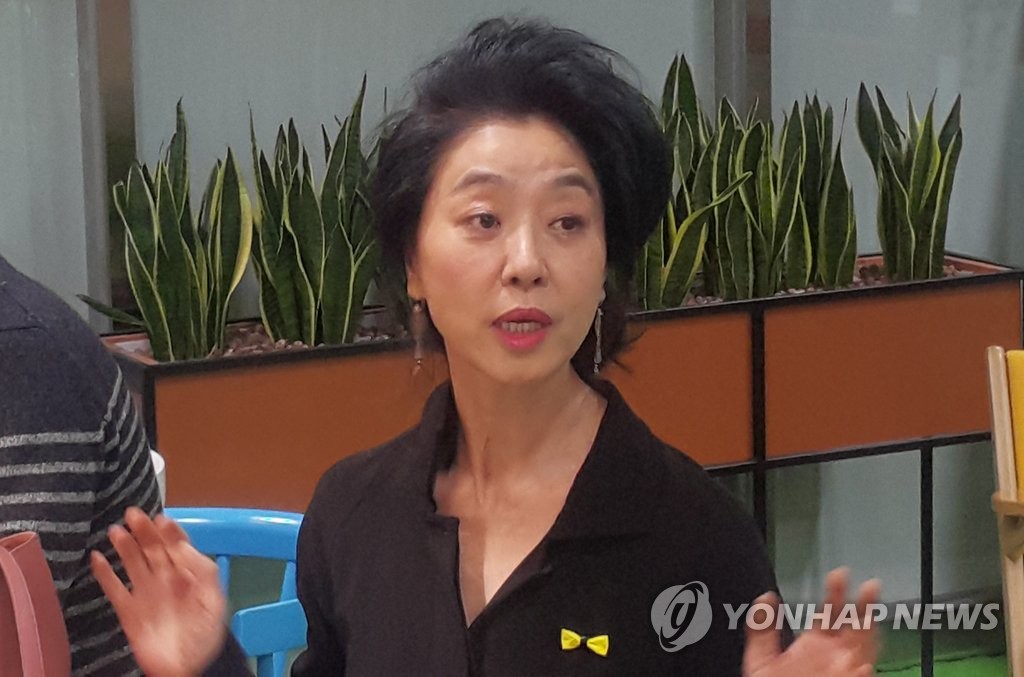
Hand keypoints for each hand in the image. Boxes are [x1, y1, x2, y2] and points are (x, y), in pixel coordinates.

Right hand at [91, 507, 226, 676]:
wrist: (187, 665)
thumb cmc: (206, 633)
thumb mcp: (213, 597)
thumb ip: (201, 569)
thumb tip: (183, 546)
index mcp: (188, 574)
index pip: (177, 545)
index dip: (169, 531)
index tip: (161, 518)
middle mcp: (165, 579)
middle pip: (152, 549)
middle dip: (144, 531)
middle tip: (134, 514)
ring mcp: (145, 593)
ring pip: (132, 563)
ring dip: (125, 546)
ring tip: (117, 530)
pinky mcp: (128, 611)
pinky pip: (113, 588)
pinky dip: (104, 574)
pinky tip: (97, 558)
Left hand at [743, 567, 880, 676]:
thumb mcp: (761, 658)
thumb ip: (762, 628)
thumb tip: (765, 598)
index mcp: (816, 646)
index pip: (830, 613)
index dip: (836, 592)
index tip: (840, 573)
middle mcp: (835, 658)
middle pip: (856, 627)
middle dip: (863, 606)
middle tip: (869, 585)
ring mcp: (844, 672)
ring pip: (865, 650)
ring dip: (870, 634)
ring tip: (871, 615)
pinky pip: (859, 676)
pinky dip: (861, 673)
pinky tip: (862, 664)